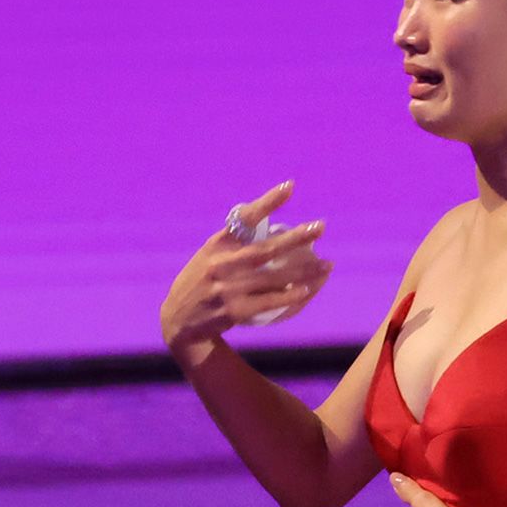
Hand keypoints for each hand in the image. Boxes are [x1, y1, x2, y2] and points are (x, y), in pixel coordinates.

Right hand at [161, 180, 331, 356]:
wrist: (179, 320)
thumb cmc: (202, 281)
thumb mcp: (210, 254)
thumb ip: (235, 242)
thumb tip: (270, 223)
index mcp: (216, 245)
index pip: (243, 218)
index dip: (267, 202)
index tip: (291, 187)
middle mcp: (221, 264)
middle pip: (265, 249)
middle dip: (295, 238)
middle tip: (321, 227)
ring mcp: (227, 289)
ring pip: (273, 277)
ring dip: (303, 271)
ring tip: (327, 264)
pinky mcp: (234, 312)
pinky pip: (268, 302)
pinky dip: (288, 295)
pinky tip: (307, 290)